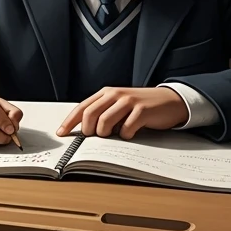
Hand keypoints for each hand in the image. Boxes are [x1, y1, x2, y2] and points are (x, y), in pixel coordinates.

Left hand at [56, 87, 188, 139]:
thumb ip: (103, 113)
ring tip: (113, 135)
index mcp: (106, 93)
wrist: (169, 101)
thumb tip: (84, 131)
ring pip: (105, 122)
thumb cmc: (141, 106)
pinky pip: (126, 129)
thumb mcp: (119, 106)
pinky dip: (125, 136)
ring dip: (105, 134)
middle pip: (90, 114)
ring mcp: (129, 102)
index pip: (82, 107)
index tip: (61, 133)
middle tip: (93, 138)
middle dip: (88, 131)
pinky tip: (130, 133)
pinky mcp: (142, 111)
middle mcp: (115, 94)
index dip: (70, 121)